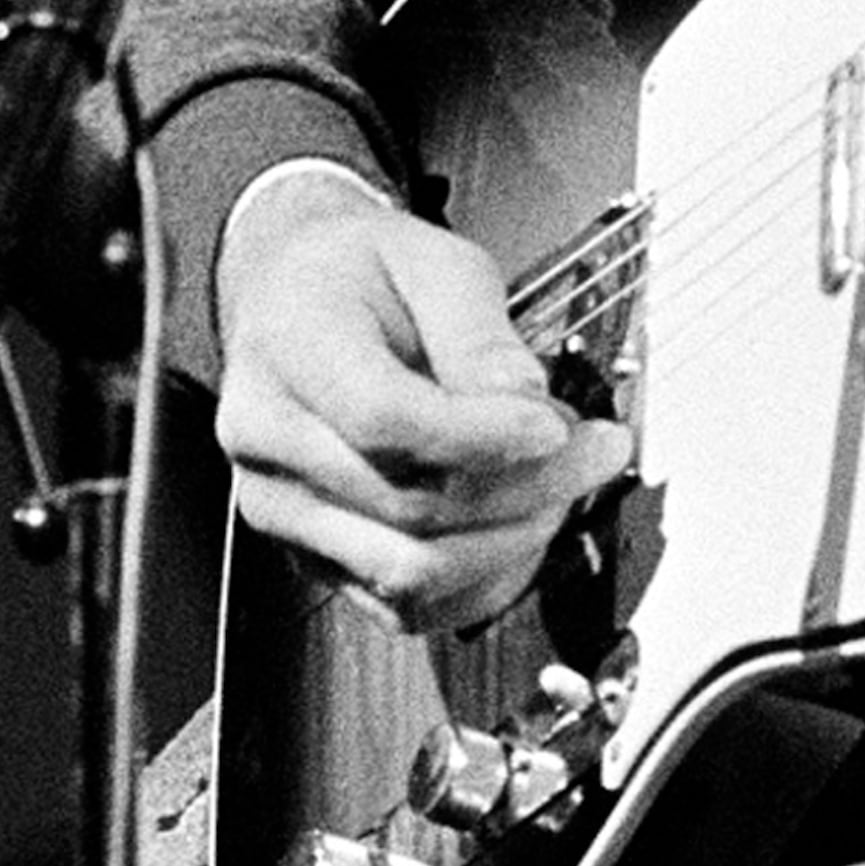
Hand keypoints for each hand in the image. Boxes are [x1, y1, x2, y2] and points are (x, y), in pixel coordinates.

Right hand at [210, 163, 627, 630]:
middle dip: (528, 488)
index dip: (487, 436)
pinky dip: (479, 581)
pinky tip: (521, 531)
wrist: (294, 299)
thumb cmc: (358, 275)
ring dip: (510, 541)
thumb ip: (478, 333)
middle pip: (410, 507)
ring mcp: (281, 509)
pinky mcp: (310, 554)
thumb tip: (525, 405)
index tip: (557, 425)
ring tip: (563, 488)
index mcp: (289, 348)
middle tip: (595, 450)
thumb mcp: (433, 260)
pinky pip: (403, 605)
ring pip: (410, 572)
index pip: (385, 420)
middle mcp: (268, 442)